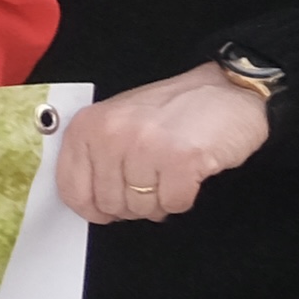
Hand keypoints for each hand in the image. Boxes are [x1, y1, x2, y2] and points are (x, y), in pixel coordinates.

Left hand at [52, 67, 274, 223]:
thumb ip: (96, 159)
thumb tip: (88, 204)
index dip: (93, 208)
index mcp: (88, 125)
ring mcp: (145, 146)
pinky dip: (183, 197)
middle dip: (133, 203)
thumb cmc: (174, 109)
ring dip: (159, 200)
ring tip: (170, 172)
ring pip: (140, 208)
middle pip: (109, 204)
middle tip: (151, 181)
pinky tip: (188, 173)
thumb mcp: (120, 123)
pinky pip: (172, 204)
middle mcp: (111, 134)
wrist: (227, 90)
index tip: (107, 207)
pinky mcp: (180, 160)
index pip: (72, 189)